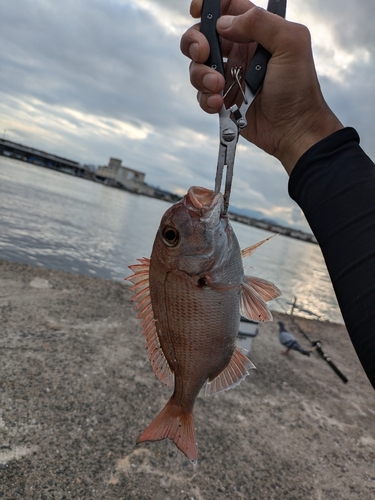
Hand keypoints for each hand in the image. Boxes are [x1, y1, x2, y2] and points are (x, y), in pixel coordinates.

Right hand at [180, 0, 342, 173]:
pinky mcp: (223, 100)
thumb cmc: (299, 89)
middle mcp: (239, 52)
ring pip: (198, 67)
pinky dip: (206, 99)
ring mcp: (229, 77)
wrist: (294, 128)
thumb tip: (225, 22)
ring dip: (201, 75)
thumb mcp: (291, 44)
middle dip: (195, 42)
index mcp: (256, 33)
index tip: (197, 11)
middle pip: (202, 37)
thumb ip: (260, 22)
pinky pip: (202, 95)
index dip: (209, 6)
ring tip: (218, 86)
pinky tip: (219, 103)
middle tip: (203, 54)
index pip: (227, 9)